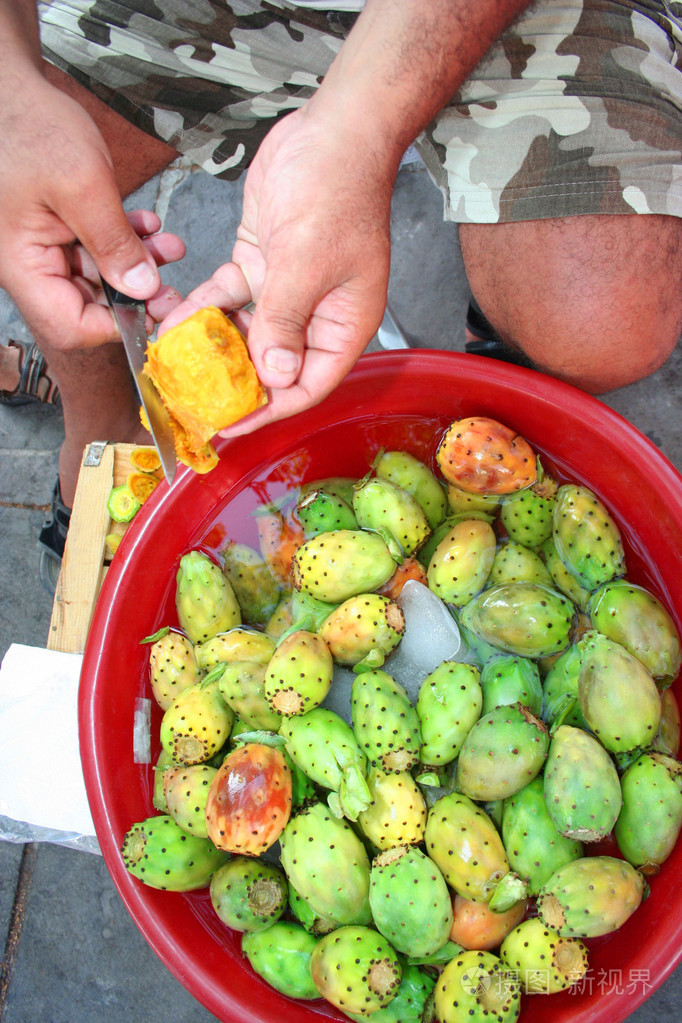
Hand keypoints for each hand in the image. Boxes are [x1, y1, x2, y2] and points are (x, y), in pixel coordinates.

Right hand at [0, 71, 184, 347]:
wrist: (8, 88)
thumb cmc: (28, 126)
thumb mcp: (81, 185)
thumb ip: (113, 242)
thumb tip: (144, 290)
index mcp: (23, 266)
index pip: (72, 326)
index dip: (117, 325)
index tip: (154, 307)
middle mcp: (31, 265)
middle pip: (89, 305)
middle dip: (135, 291)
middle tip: (172, 279)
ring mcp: (43, 247)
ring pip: (98, 275)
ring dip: (137, 261)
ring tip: (168, 244)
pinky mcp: (57, 228)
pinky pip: (95, 248)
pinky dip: (125, 239)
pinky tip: (146, 223)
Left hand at [158, 104, 395, 435]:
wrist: (331, 131)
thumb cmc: (338, 193)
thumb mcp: (307, 265)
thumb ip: (284, 323)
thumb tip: (273, 377)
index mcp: (343, 325)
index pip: (308, 385)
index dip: (270, 409)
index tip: (231, 425)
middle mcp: (316, 314)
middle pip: (273, 364)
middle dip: (233, 383)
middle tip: (193, 401)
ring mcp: (287, 289)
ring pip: (245, 332)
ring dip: (212, 347)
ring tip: (175, 366)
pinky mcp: (261, 263)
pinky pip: (228, 297)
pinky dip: (204, 308)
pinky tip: (175, 321)